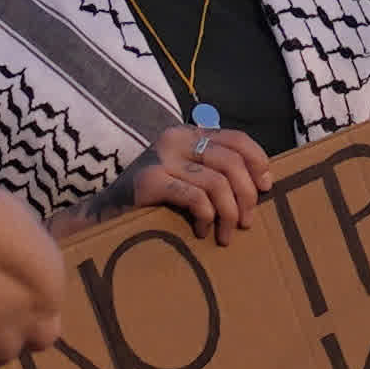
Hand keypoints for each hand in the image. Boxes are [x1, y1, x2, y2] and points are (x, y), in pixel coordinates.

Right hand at [128, 126, 270, 240]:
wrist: (103, 214)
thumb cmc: (152, 200)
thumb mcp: (184, 175)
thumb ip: (213, 170)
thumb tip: (260, 183)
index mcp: (188, 134)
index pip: (236, 138)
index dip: (258, 161)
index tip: (266, 187)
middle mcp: (175, 139)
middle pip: (231, 162)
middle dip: (246, 195)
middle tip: (246, 222)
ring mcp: (161, 158)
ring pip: (217, 182)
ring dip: (229, 213)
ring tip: (226, 234)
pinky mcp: (149, 181)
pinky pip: (194, 196)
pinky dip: (206, 215)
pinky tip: (201, 229)